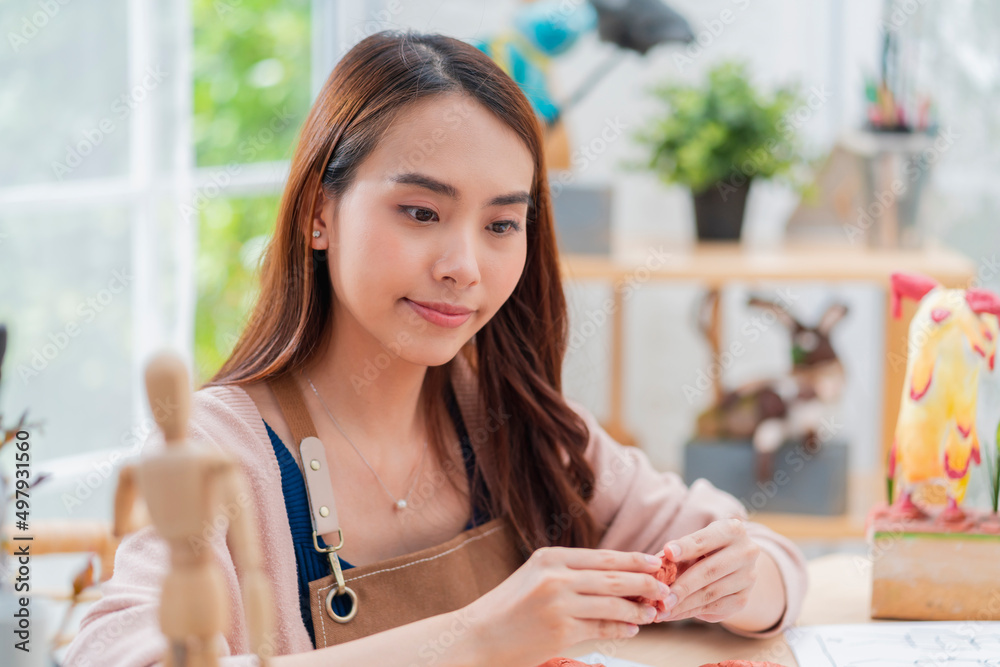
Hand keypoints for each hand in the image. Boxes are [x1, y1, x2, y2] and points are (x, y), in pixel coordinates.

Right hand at [463, 546, 669, 666]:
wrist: (478, 637)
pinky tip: (633, 629)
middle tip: (666, 591)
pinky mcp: (561, 631)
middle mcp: (556, 576)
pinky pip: (603, 628)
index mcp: (551, 557)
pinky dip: (622, 628)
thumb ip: (571, 573)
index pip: (606, 557)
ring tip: (654, 613)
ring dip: (640, 609)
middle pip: (616, 577)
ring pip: (614, 604)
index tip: (658, 564)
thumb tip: (618, 576)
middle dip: (647, 584)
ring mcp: (559, 604)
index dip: (636, 560)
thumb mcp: (536, 577)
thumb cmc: (509, 608)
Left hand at [654, 517, 759, 623]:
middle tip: (661, 598)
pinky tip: (673, 614)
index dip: (686, 546)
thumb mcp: (692, 544)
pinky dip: (690, 612)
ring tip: (662, 610)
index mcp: (732, 530)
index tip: (667, 552)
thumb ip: (674, 554)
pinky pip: (714, 607)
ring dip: (683, 604)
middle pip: (709, 570)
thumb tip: (652, 567)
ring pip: (711, 593)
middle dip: (682, 586)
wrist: (733, 566)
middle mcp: (746, 552)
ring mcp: (747, 577)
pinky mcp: (743, 599)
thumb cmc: (703, 550)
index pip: (705, 539)